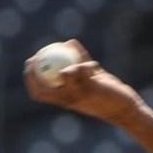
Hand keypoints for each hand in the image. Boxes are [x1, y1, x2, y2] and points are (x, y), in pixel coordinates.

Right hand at [23, 39, 143, 124]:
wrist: (123, 109)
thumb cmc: (106, 93)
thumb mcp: (88, 79)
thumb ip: (78, 63)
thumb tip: (68, 43)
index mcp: (64, 100)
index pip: (39, 93)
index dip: (30, 79)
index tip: (29, 64)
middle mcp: (68, 99)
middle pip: (43, 87)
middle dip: (34, 71)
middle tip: (36, 55)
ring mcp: (78, 94)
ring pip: (64, 73)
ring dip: (72, 61)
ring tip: (83, 62)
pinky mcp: (91, 88)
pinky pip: (81, 69)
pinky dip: (85, 62)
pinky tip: (94, 66)